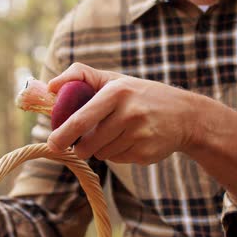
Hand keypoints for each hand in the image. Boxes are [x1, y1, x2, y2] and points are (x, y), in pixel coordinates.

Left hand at [47, 63, 201, 164]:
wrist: (185, 115)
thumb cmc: (140, 95)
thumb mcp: (115, 80)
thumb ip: (81, 77)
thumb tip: (50, 86)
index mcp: (116, 92)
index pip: (80, 119)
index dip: (63, 134)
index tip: (52, 143)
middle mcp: (129, 113)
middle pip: (88, 144)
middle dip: (79, 147)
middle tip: (80, 144)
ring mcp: (139, 135)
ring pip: (101, 153)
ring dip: (101, 148)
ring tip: (118, 134)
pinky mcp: (145, 153)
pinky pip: (117, 159)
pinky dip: (118, 153)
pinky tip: (132, 141)